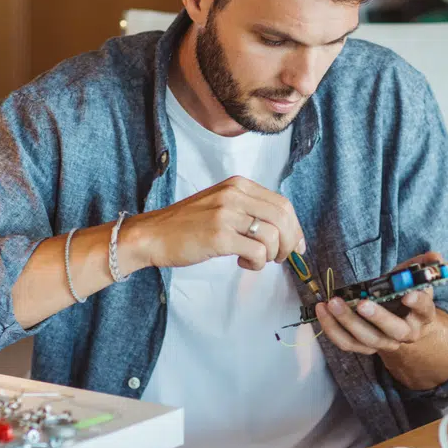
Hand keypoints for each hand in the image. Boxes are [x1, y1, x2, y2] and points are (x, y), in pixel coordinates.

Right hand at [125, 175, 304, 271]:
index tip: (295, 245)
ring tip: (255, 260)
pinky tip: (243, 262)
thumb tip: (286, 232)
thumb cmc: (187, 226)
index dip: (294, 228)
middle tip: (281, 258)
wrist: (152, 235)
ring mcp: (226, 214)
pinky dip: (257, 263)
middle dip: (289, 242)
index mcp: (238, 185)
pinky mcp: (219, 236)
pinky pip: (257, 251)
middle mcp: (234, 195)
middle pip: (283, 218)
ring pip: (272, 236)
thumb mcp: (221, 205)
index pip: (282, 204)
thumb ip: (250, 211)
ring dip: (270, 255)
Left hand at [315, 251, 441, 354]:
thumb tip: (434, 255)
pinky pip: (347, 343)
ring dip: (347, 322)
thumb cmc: (407, 297)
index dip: (417, 303)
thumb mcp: (416, 280)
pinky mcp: (366, 347)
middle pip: (394, 331)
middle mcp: (406, 333)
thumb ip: (422, 266)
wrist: (405, 326)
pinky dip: (332, 329)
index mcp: (422, 315)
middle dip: (378, 317)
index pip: (424, 310)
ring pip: (367, 339)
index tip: (408, 295)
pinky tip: (321, 311)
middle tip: (362, 304)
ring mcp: (385, 343)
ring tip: (331, 303)